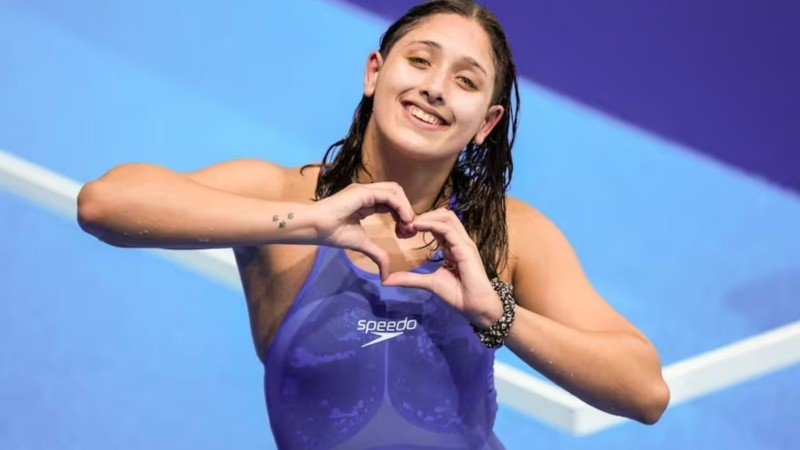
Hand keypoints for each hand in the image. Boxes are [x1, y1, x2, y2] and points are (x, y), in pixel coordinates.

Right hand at [313, 182, 414, 278]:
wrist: (316, 227)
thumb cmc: (333, 233)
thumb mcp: (361, 244)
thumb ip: (377, 254)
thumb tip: (386, 276)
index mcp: (365, 203)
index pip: (390, 203)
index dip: (401, 215)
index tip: (404, 233)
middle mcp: (367, 193)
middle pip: (395, 194)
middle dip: (406, 210)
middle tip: (409, 230)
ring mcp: (365, 190)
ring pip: (395, 191)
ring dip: (405, 207)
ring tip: (408, 225)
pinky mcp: (363, 191)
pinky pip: (389, 195)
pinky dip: (400, 206)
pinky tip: (403, 220)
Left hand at [382, 208, 502, 326]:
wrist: (476, 307)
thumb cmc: (458, 295)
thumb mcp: (429, 283)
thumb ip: (410, 279)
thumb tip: (386, 281)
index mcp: (452, 246)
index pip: (438, 224)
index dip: (422, 223)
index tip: (405, 229)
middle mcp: (459, 240)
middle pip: (444, 215)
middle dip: (424, 215)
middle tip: (406, 224)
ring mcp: (463, 242)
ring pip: (447, 216)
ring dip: (427, 217)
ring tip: (411, 224)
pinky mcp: (465, 248)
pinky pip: (447, 229)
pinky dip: (431, 224)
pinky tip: (417, 226)